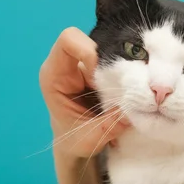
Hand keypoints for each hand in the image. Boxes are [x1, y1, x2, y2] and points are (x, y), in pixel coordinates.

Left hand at [40, 27, 128, 158]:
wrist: (75, 143)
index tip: (102, 79)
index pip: (68, 40)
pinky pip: (118, 59)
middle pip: (94, 43)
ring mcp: (85, 64)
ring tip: (126, 94)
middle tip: (122, 90)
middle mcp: (68, 64)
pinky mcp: (99, 67)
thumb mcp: (90, 139)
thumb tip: (130, 110)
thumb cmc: (74, 140)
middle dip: (112, 64)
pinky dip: (127, 73)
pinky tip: (128, 91)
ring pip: (110, 50)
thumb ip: (107, 125)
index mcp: (54, 75)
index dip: (89, 52)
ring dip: (122, 70)